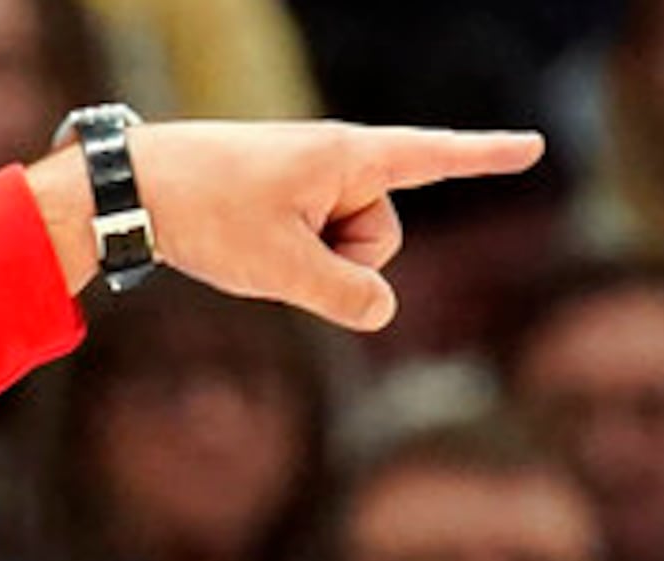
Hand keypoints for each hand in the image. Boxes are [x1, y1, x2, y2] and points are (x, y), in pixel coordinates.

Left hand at [46, 122, 546, 331]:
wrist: (130, 186)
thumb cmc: (207, 213)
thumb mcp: (282, 268)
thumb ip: (344, 295)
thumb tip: (380, 311)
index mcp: (348, 158)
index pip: (434, 158)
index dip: (486, 158)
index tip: (533, 146)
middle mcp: (334, 160)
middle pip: (379, 235)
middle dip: (341, 258)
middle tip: (272, 243)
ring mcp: (305, 181)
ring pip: (340, 247)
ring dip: (304, 260)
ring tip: (247, 238)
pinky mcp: (278, 199)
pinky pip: (306, 243)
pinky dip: (284, 256)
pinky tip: (244, 242)